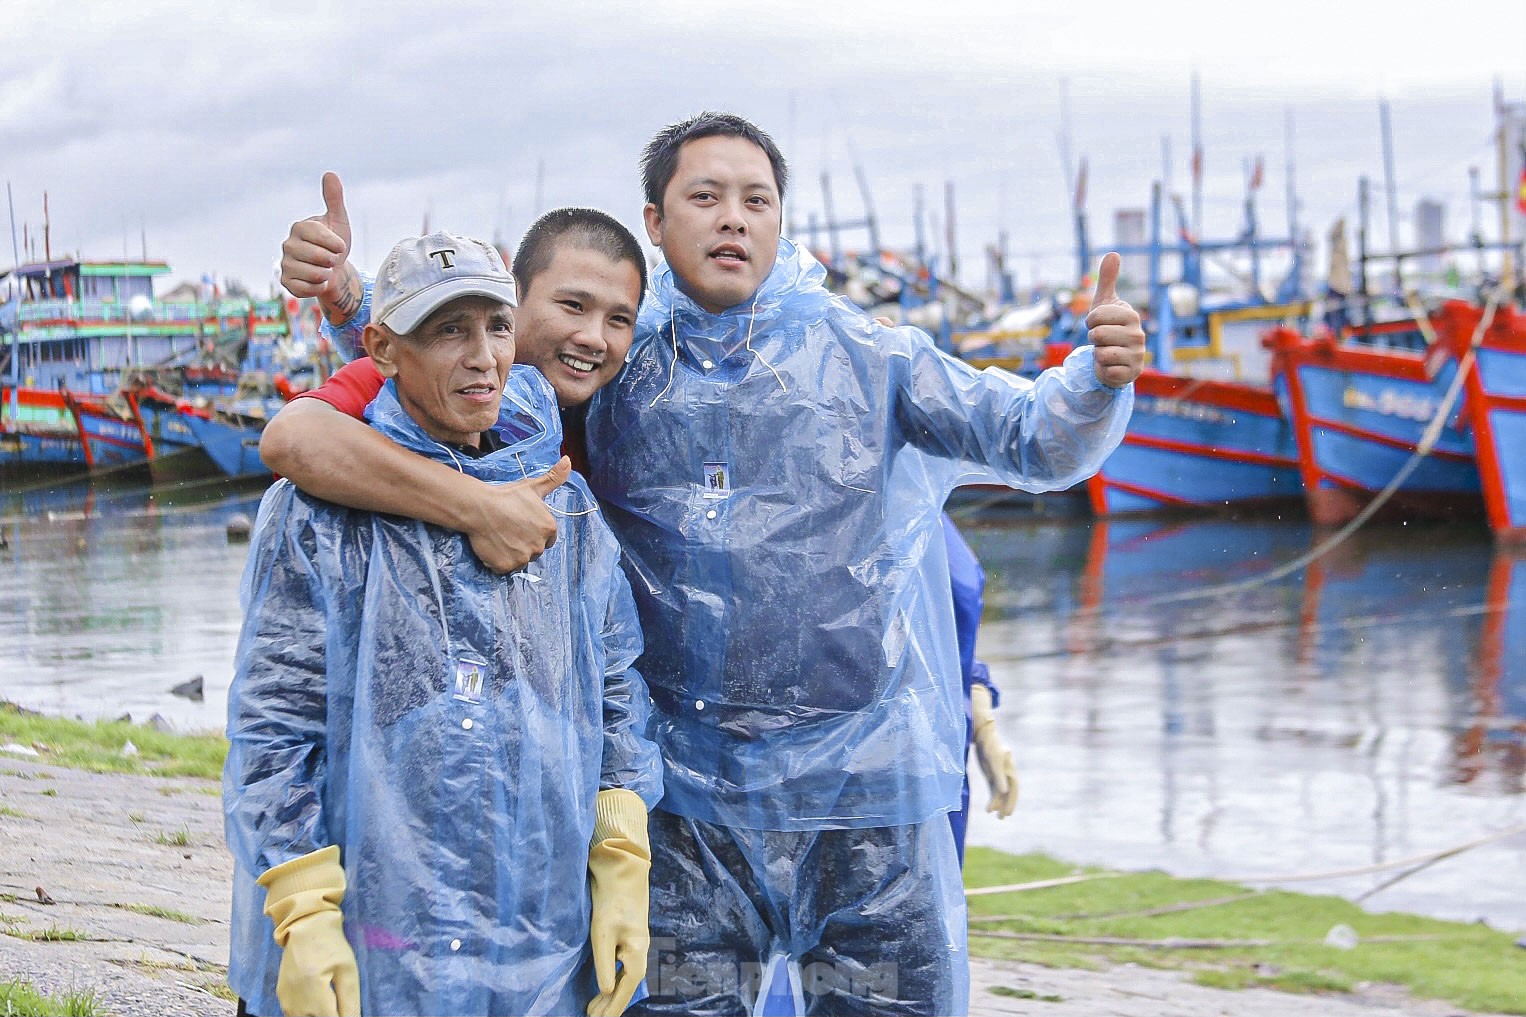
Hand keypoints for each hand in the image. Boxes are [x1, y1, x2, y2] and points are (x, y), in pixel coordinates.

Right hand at [258, 846, 360, 1016]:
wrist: (305, 926)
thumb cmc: (331, 945)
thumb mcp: (347, 971)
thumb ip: (350, 1001)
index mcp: (314, 992)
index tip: (349, 1011)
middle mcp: (295, 1001)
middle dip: (331, 1014)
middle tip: (341, 1004)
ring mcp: (285, 1000)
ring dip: (318, 1013)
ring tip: (331, 1000)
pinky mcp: (282, 996)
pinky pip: (295, 1014)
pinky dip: (308, 1012)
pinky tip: (318, 1001)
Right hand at [281, 172, 362, 323]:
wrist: (334, 270)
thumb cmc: (336, 244)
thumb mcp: (338, 221)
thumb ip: (334, 199)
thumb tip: (330, 174)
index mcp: (300, 227)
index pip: (320, 236)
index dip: (336, 244)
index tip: (340, 246)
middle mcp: (288, 244)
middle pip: (319, 257)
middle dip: (333, 261)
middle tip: (332, 260)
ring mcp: (285, 264)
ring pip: (314, 274)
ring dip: (327, 275)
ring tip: (325, 270)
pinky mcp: (286, 282)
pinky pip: (306, 289)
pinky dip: (318, 288)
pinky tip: (319, 281)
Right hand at [461, 457, 570, 572]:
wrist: (479, 506)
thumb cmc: (506, 496)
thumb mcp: (533, 486)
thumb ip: (554, 477)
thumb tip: (568, 460)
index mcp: (549, 528)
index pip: (548, 539)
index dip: (534, 532)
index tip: (521, 525)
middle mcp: (540, 546)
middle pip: (535, 551)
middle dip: (524, 544)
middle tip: (508, 530)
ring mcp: (523, 558)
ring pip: (520, 561)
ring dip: (511, 554)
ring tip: (499, 537)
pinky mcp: (506, 566)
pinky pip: (504, 568)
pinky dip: (498, 561)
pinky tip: (492, 546)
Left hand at [586, 790, 650, 1016]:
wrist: (622, 873)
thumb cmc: (612, 902)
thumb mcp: (603, 933)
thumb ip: (604, 963)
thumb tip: (606, 991)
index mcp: (636, 954)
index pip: (624, 990)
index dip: (612, 1009)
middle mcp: (639, 953)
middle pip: (626, 987)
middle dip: (610, 1006)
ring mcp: (635, 946)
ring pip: (625, 979)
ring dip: (611, 996)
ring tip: (594, 1008)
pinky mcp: (628, 939)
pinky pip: (623, 969)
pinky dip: (613, 981)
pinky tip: (606, 985)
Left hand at [970, 684, 1018, 818]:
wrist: (982, 732)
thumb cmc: (987, 742)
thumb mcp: (991, 758)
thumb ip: (997, 773)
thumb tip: (1003, 791)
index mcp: (1008, 765)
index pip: (1013, 784)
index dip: (1011, 797)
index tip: (1008, 810)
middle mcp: (1006, 769)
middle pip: (1010, 790)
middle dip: (1008, 804)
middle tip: (1004, 817)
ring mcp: (999, 772)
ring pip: (1002, 792)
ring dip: (1001, 804)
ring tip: (999, 818)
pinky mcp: (992, 774)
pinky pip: (995, 789)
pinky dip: (994, 799)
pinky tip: (990, 809)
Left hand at [1086, 252, 1145, 387]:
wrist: (1114, 358)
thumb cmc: (1108, 328)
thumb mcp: (1105, 304)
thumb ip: (1108, 279)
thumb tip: (1114, 252)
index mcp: (1131, 316)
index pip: (1095, 316)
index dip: (1090, 321)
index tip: (1097, 324)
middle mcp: (1138, 335)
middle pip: (1096, 335)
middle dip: (1093, 339)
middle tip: (1101, 340)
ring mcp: (1137, 356)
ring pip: (1100, 353)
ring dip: (1096, 354)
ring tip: (1105, 352)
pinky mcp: (1131, 374)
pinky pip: (1105, 370)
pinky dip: (1101, 369)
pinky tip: (1109, 366)